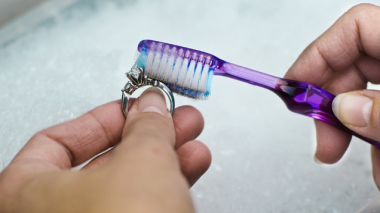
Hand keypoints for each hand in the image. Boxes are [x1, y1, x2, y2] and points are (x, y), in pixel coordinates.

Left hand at [0, 88, 210, 211]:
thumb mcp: (141, 161)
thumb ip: (146, 126)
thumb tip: (151, 106)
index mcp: (26, 196)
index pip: (59, 139)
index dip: (104, 117)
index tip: (135, 105)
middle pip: (102, 161)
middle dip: (147, 133)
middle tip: (171, 116)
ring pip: (129, 184)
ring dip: (165, 155)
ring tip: (190, 136)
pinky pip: (143, 205)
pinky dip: (168, 182)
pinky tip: (191, 166)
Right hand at [284, 4, 379, 187]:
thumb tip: (344, 109)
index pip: (355, 28)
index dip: (318, 55)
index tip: (294, 90)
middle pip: (352, 67)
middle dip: (329, 106)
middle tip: (321, 138)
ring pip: (365, 99)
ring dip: (351, 133)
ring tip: (350, 160)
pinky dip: (373, 143)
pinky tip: (379, 166)